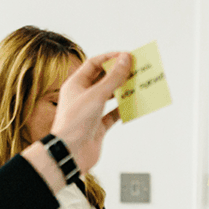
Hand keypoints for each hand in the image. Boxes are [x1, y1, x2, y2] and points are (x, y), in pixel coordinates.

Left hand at [49, 52, 130, 172]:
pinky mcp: (97, 126)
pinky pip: (113, 114)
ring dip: (123, 91)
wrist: (70, 153)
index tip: (127, 56)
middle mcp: (82, 96)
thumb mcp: (97, 95)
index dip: (110, 57)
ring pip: (109, 96)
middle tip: (136, 69)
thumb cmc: (76, 121)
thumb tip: (125, 58)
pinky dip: (122, 110)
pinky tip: (133, 105)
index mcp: (75, 84)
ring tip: (138, 85)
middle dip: (119, 74)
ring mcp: (90, 111)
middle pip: (103, 79)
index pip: (94, 64)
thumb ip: (113, 77)